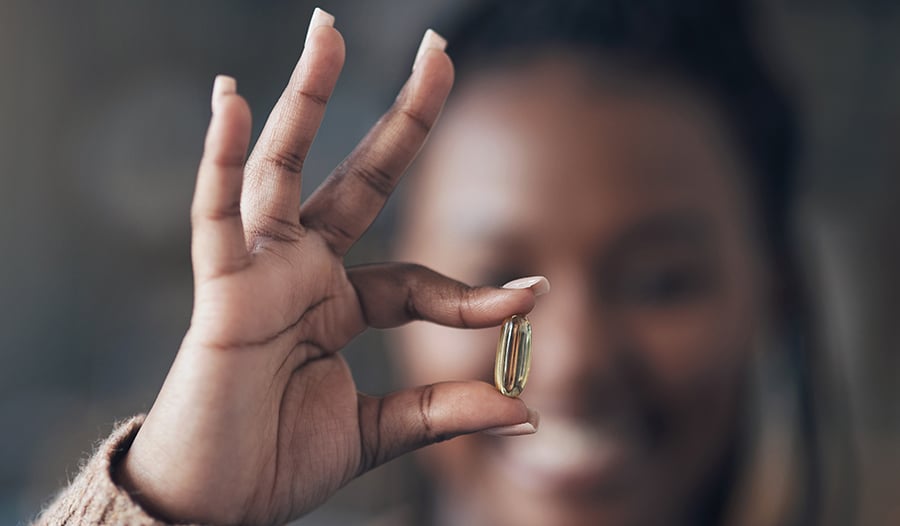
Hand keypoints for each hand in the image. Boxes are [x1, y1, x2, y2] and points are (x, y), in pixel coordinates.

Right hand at [116, 10, 541, 525]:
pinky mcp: (220, 293)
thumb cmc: (277, 462)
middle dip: (400, 118)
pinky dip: (219, 162)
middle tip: (437, 50)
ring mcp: (261, 275)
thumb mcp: (378, 432)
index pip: (422, 282)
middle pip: (358, 179)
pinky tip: (234, 101)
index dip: (479, 294)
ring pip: (284, 172)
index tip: (535, 297)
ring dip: (304, 100)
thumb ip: (444, 413)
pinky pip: (215, 219)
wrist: (213, 507)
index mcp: (341, 304)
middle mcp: (304, 274)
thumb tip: (527, 411)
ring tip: (327, 31)